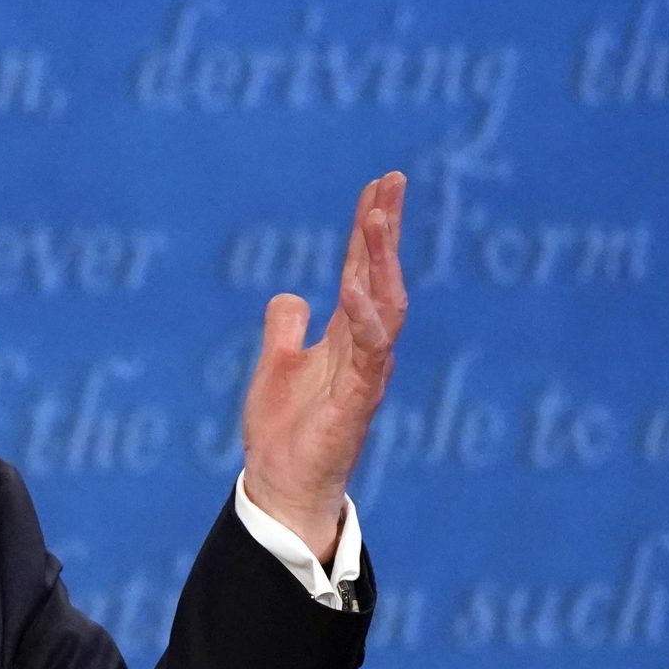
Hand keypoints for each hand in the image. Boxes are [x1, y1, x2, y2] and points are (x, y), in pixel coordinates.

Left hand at [239, 171, 408, 562]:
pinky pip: (372, 350)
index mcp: (345, 336)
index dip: (370, 228)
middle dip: (386, 229)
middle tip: (392, 182)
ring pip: (385, 304)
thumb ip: (286, 329)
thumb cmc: (285, 432)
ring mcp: (366, 371)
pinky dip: (365, 316)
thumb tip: (291, 296)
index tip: (380, 184)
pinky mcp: (359, 398)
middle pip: (380, 275)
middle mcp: (363, 347)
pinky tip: (355, 284)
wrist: (281, 486)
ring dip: (380, 260)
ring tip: (376, 217)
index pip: (362, 269)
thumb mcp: (276, 365)